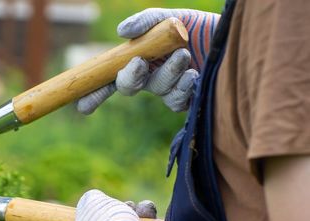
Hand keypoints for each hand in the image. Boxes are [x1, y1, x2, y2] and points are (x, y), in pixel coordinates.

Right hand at [76, 8, 220, 113]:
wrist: (234, 36)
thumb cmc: (199, 27)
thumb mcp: (170, 18)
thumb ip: (145, 21)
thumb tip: (122, 33)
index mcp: (138, 58)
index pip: (109, 76)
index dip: (93, 92)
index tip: (82, 105)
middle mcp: (150, 75)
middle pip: (127, 86)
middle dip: (129, 77)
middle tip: (139, 63)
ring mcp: (168, 88)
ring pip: (156, 89)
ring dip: (167, 72)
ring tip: (184, 54)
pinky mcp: (187, 99)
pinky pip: (176, 101)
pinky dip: (182, 87)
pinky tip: (193, 75)